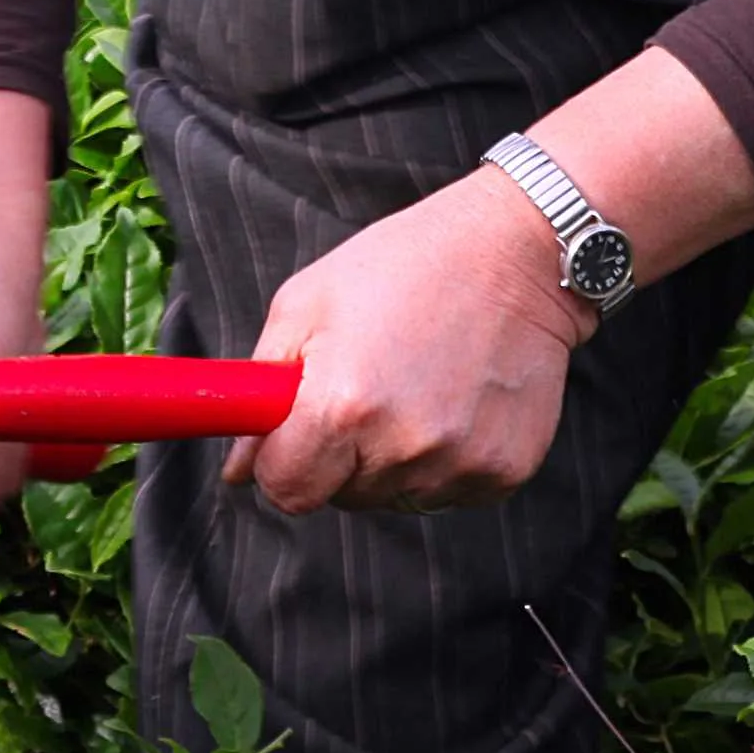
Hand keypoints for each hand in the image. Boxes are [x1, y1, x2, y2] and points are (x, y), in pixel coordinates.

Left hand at [235, 47, 753, 516]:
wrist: (517, 255)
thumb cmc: (403, 266)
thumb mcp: (307, 303)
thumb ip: (261, 390)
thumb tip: (237, 469)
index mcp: (343, 406)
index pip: (286, 491)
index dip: (282, 463)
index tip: (295, 432)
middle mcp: (403, 446)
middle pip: (340, 497)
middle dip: (337, 456)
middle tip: (365, 386)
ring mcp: (460, 464)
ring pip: (394, 495)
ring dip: (391, 458)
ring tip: (414, 384)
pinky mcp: (504, 472)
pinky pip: (447, 491)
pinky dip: (442, 459)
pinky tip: (454, 399)